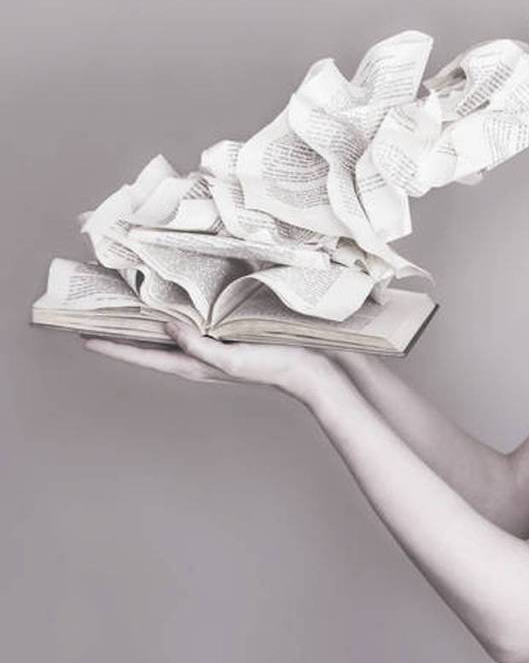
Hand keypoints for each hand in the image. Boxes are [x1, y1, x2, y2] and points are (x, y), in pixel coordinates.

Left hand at [82, 321, 334, 404]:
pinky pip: (193, 319)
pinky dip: (178, 308)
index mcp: (195, 364)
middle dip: (125, 329)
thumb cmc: (274, 366)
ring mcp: (214, 343)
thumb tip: (165, 326)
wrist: (312, 367)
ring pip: (170, 329)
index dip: (113, 346)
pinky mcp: (229, 332)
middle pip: (152, 342)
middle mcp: (198, 354)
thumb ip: (199, 346)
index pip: (144, 355)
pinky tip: (176, 295)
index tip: (82, 335)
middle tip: (99, 311)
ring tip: (127, 300)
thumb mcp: (232, 361)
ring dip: (149, 317)